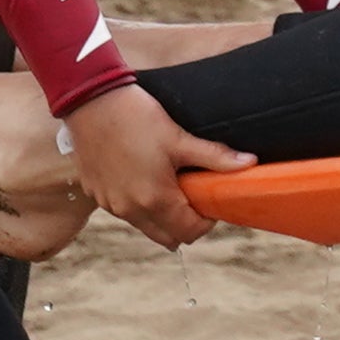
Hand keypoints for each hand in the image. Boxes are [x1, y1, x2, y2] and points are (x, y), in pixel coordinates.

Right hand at [66, 82, 247, 250]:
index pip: (189, 233)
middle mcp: (130, 210)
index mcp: (154, 200)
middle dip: (185, 224)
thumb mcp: (179, 139)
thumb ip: (214, 157)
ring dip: (161, 216)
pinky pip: (124, 212)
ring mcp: (110, 204)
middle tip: (193, 196)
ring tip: (170, 184)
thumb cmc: (136, 118)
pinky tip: (143, 177)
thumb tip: (249, 163)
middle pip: (167, 238)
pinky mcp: (96, 195)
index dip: (206, 221)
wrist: (90, 102)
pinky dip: (139, 205)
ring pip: (145, 226)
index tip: (210, 200)